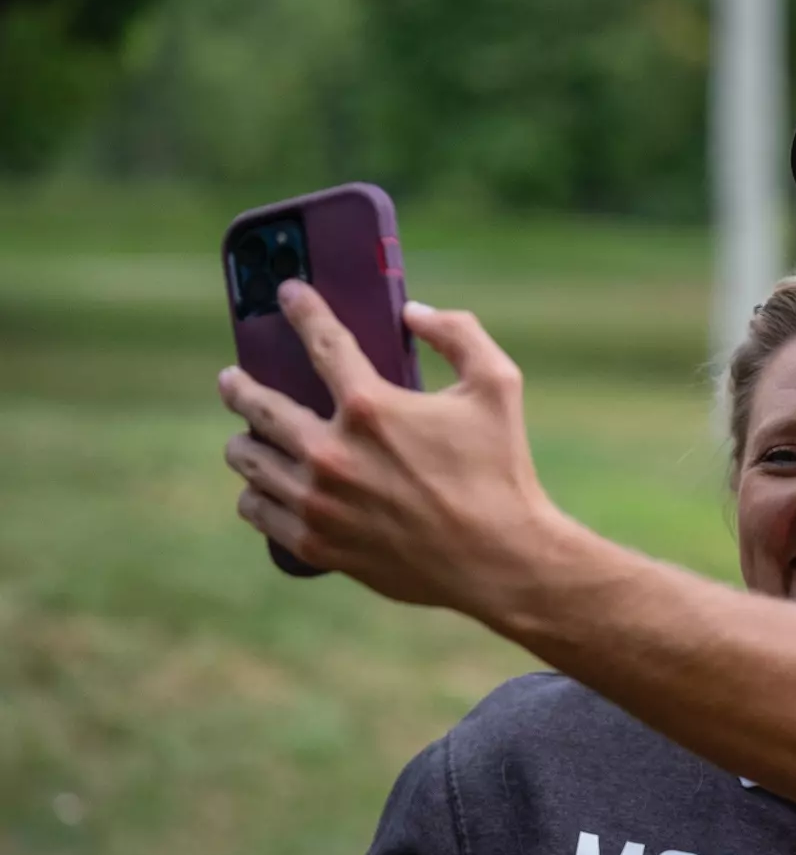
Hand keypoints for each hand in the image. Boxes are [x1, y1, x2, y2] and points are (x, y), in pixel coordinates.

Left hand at [219, 281, 558, 615]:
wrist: (500, 560)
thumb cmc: (502, 471)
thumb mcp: (498, 386)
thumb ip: (459, 334)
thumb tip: (414, 312)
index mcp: (371, 406)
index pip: (321, 341)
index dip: (301, 310)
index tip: (287, 294)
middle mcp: (332, 452)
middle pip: (259, 406)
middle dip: (240, 385)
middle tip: (233, 379)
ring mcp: (318, 502)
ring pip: (249, 460)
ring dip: (244, 441)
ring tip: (247, 437)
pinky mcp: (316, 544)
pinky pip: (257, 509)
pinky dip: (256, 493)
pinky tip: (261, 487)